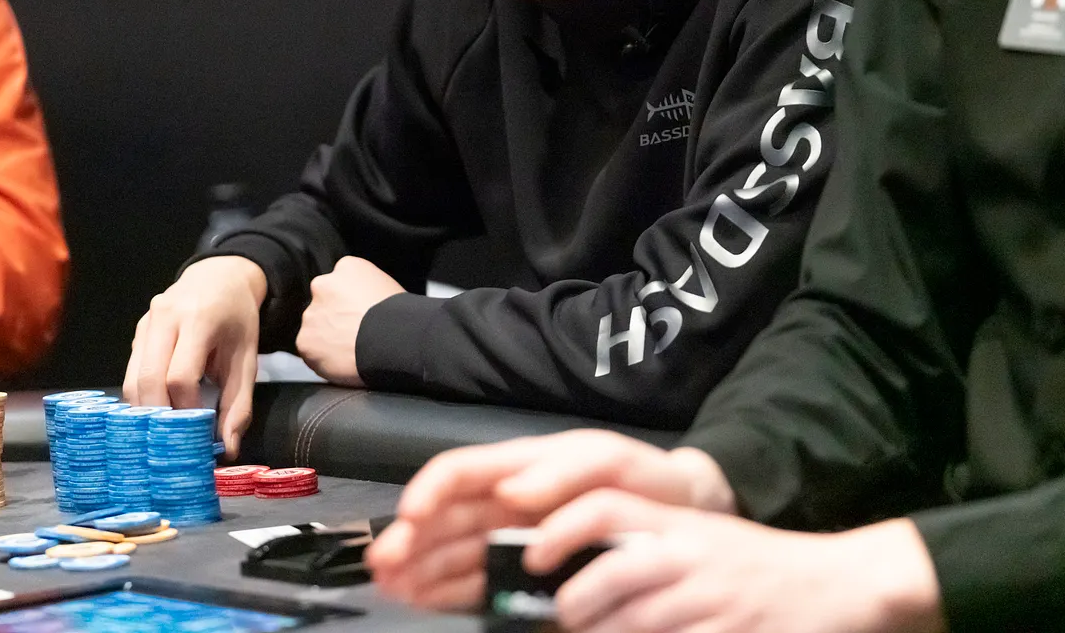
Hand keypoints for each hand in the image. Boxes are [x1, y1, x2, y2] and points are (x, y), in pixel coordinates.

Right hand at [123, 255, 264, 455]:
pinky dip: (142, 396)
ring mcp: (146, 323)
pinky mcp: (138, 332)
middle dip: (159, 417)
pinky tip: (159, 410)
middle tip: (175, 439)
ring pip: (132, 379)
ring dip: (145, 410)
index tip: (199, 427)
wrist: (219, 278)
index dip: (186, 408)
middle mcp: (165, 317)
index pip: (179, 377)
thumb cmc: (237, 319)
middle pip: (148, 380)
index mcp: (198, 319)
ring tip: (166, 430)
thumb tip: (228, 449)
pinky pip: (131, 372)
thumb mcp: (247, 358)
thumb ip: (239, 404)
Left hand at [295, 256, 403, 385]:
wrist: (396, 341)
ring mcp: (312, 314)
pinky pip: (311, 352)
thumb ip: (365, 291)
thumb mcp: (387, 287)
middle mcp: (323, 285)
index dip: (349, 302)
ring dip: (327, 338)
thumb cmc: (401, 317)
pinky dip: (323, 359)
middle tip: (354, 333)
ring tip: (352, 350)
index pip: (340, 283)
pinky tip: (344, 361)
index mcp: (347, 268)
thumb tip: (361, 305)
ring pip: (315, 328)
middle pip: (323, 304)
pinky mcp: (305, 341)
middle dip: (334, 318)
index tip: (358, 314)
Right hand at [367, 429, 732, 610]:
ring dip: (417, 570)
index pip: (458, 472)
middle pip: (443, 518)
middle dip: (408, 539)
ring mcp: (512, 539)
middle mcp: (505, 502)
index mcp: (517, 464)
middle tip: (382, 564)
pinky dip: (444, 593)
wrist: (683, 512)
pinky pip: (475, 582)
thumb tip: (507, 490)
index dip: (427, 490)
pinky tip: (419, 603)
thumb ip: (560, 473)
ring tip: (390, 589)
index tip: (409, 516)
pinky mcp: (525, 573)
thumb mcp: (608, 460)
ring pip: (450, 553)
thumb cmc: (643, 477)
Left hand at [534, 490, 942, 632]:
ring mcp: (715, 600)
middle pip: (614, 575)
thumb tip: (571, 575)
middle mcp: (693, 555)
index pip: (607, 507)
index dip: (562, 528)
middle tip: (565, 619)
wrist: (837, 584)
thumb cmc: (754, 566)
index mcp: (680, 524)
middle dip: (578, 606)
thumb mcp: (700, 539)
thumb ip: (646, 547)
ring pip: (637, 624)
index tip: (531, 555)